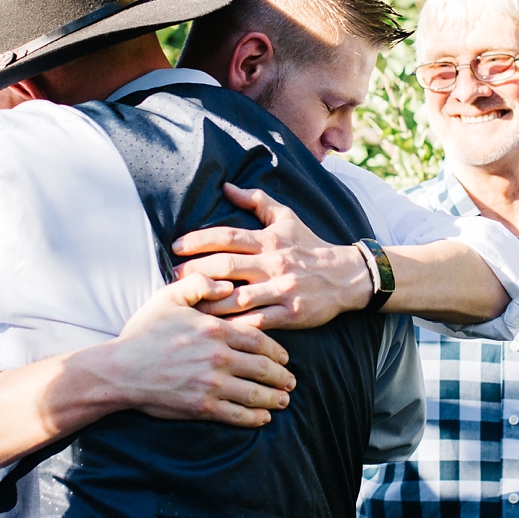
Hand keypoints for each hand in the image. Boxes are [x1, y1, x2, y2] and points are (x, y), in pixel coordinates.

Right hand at [109, 276, 296, 427]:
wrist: (122, 370)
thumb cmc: (145, 332)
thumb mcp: (170, 297)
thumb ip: (201, 283)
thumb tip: (228, 284)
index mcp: (215, 329)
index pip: (257, 339)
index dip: (276, 349)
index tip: (285, 356)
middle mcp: (218, 357)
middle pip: (262, 367)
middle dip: (281, 376)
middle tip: (291, 381)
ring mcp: (212, 384)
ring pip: (254, 393)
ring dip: (273, 398)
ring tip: (283, 400)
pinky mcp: (202, 407)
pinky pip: (237, 415)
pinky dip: (254, 418)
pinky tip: (263, 418)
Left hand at [172, 183, 370, 329]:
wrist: (345, 275)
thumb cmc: (309, 244)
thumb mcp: (285, 217)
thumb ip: (255, 201)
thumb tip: (226, 187)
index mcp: (269, 240)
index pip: (228, 237)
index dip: (200, 240)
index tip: (177, 247)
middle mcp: (273, 263)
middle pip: (228, 266)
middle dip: (197, 272)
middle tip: (173, 278)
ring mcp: (282, 289)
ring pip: (239, 297)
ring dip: (211, 302)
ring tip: (187, 306)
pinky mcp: (291, 313)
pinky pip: (258, 321)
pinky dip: (237, 326)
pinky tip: (217, 330)